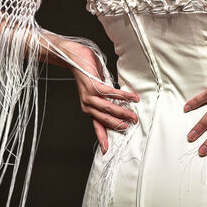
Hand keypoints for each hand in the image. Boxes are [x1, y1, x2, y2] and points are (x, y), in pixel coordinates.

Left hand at [60, 40, 139, 154]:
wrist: (72, 56)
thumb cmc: (87, 71)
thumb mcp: (96, 88)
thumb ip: (105, 97)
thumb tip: (120, 102)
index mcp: (88, 107)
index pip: (97, 125)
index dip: (102, 138)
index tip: (107, 150)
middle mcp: (87, 105)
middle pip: (105, 119)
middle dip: (120, 124)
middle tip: (133, 125)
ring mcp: (89, 96)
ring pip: (108, 108)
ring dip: (123, 112)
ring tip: (134, 115)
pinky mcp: (93, 85)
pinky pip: (111, 93)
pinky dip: (123, 96)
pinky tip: (132, 97)